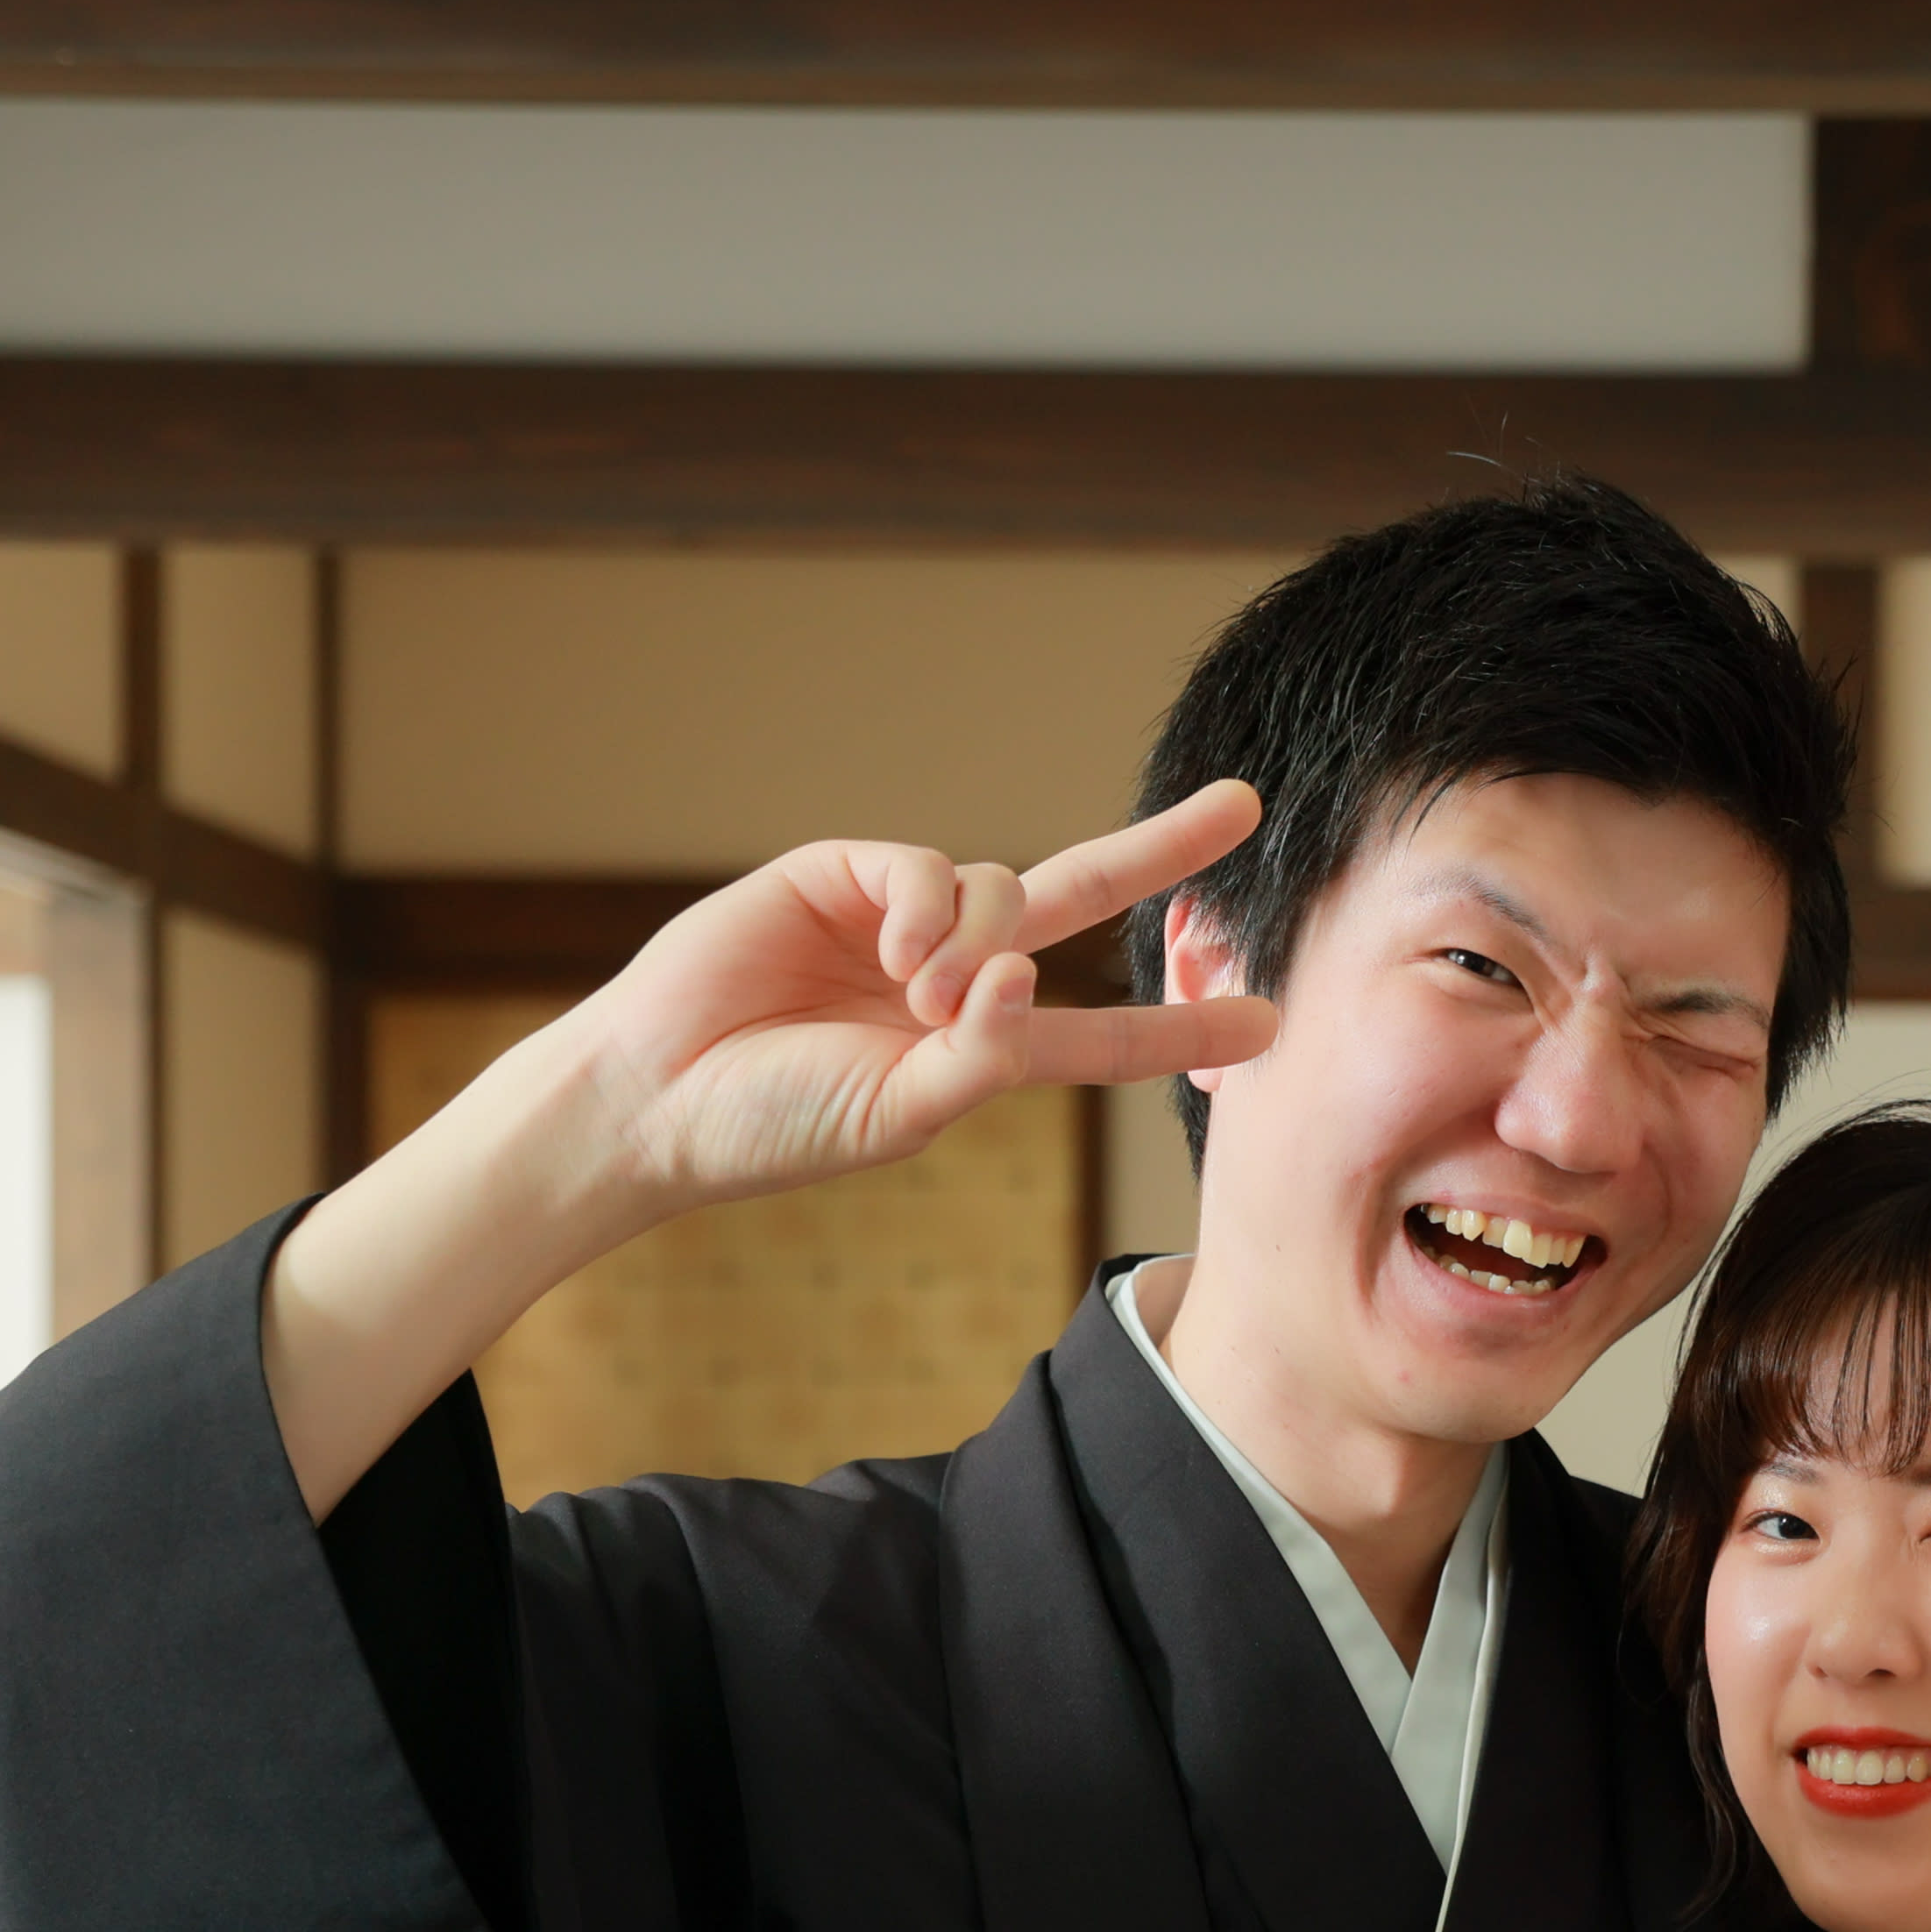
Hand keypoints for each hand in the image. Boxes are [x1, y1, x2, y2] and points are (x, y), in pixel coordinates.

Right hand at [260, 781, 1275, 1516]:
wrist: (659, 1095)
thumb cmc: (774, 1125)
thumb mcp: (903, 1115)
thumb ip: (984, 1058)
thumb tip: (1030, 976)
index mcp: (982, 1050)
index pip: (1105, 1034)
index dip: (1183, 1024)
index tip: (1271, 1019)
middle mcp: (957, 977)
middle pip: (1082, 898)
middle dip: (1161, 849)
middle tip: (1245, 806)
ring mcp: (904, 921)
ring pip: (1002, 890)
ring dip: (979, 944)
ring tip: (918, 998)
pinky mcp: (847, 874)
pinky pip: (931, 868)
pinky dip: (930, 910)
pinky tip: (893, 956)